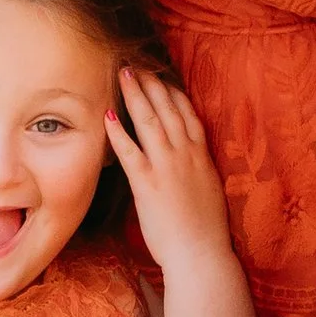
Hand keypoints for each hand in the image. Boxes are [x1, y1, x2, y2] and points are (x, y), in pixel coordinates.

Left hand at [106, 69, 233, 275]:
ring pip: (150, 121)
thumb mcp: (207, 191)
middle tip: (138, 63)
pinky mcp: (148, 184)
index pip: (188, 114)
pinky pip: (130, 151)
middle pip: (167, 109)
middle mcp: (185, 155)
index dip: (174, 92)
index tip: (163, 75)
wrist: (202, 253)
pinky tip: (108, 114)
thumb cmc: (205, 230)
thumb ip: (195, 170)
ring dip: (135, 94)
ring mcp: (167, 167)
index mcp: (201, 156)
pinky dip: (119, 131)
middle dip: (152, 83)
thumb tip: (184, 161)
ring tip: (123, 74)